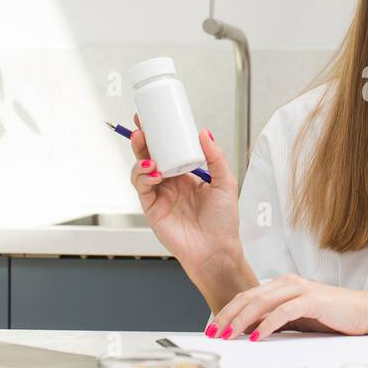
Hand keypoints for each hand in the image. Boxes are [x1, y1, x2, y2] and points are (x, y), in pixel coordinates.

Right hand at [130, 114, 243, 286]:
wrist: (216, 250)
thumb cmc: (223, 222)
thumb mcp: (225, 183)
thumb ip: (216, 158)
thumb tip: (204, 132)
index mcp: (188, 175)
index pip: (170, 149)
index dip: (161, 134)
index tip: (154, 117)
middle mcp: (171, 183)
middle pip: (151, 155)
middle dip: (143, 140)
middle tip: (142, 126)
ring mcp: (160, 195)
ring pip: (141, 169)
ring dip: (141, 157)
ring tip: (147, 151)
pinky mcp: (151, 208)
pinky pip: (142, 187)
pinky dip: (143, 176)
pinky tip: (153, 171)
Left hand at [207, 275, 367, 340]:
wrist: (365, 311)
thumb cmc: (333, 315)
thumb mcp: (297, 319)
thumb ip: (274, 320)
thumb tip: (248, 330)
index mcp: (282, 285)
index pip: (247, 296)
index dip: (227, 311)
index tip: (213, 327)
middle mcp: (288, 283)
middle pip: (249, 298)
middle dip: (228, 316)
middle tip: (214, 333)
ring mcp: (300, 289)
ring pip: (262, 303)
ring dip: (242, 320)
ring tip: (229, 335)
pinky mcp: (312, 300)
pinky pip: (284, 312)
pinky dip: (267, 324)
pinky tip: (257, 335)